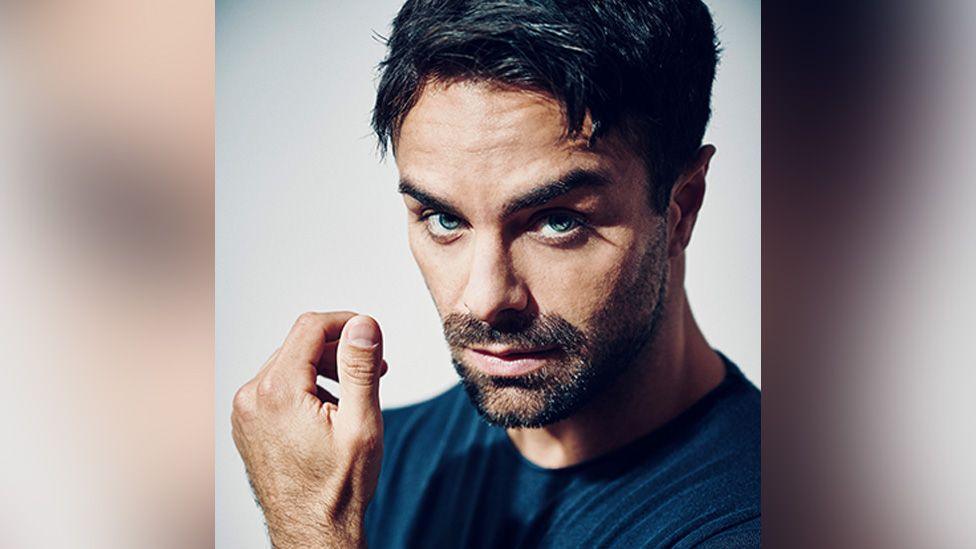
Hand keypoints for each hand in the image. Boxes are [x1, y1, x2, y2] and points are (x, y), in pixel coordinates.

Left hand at [231, 312, 387, 547]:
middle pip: (298, 345)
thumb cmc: (337, 488)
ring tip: (355, 394)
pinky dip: (305, 387)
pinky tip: (329, 411)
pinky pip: (277, 388)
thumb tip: (363, 325)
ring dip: (324, 369)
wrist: (312, 532)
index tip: (371, 334)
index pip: (310, 327)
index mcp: (277, 391)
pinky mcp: (247, 424)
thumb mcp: (360, 422)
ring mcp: (245, 412)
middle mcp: (251, 397)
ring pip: (288, 365)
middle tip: (375, 371)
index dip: (346, 323)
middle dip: (339, 350)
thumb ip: (359, 367)